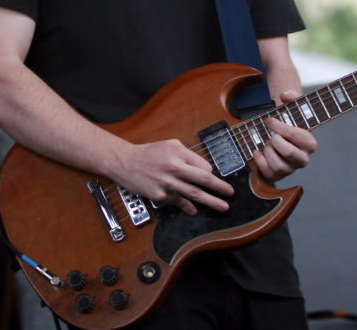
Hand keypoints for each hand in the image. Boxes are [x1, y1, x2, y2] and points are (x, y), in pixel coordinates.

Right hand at [112, 139, 233, 215]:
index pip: (203, 165)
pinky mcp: (160, 195)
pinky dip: (188, 207)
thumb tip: (203, 168)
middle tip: (230, 193)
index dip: (210, 172)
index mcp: (179, 153)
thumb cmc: (148, 152)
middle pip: (204, 179)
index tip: (213, 177)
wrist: (125, 162)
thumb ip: (187, 154)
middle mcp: (175, 168)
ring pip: (194, 194)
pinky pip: (179, 202)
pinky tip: (195, 211)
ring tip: (223, 206)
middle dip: (220, 188)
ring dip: (211, 201)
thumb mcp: (170, 144)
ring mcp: (168, 183)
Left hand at [252, 90, 316, 181]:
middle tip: (271, 135)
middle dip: (274, 141)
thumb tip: (285, 95)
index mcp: (310, 143)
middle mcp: (303, 159)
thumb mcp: (293, 108)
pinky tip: (258, 151)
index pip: (293, 135)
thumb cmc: (289, 123)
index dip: (278, 126)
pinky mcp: (279, 176)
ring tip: (267, 144)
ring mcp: (291, 169)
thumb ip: (292, 96)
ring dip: (268, 152)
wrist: (283, 137)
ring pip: (278, 165)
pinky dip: (260, 161)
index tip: (269, 120)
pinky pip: (269, 174)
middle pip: (288, 152)